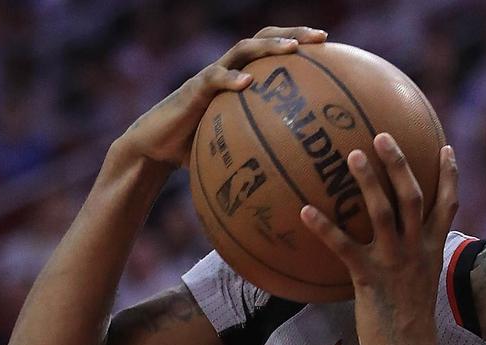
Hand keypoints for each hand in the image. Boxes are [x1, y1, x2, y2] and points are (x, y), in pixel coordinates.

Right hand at [114, 26, 327, 167]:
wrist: (156, 149)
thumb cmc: (199, 150)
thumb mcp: (238, 147)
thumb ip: (264, 148)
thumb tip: (301, 171)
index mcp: (241, 79)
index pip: (272, 51)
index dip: (299, 43)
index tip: (329, 45)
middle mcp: (228, 71)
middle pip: (262, 39)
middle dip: (293, 33)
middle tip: (321, 37)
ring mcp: (210, 77)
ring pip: (241, 50)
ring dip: (268, 46)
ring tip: (292, 48)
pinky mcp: (192, 91)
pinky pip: (213, 79)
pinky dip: (231, 79)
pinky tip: (248, 82)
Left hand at [301, 134, 458, 344]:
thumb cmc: (410, 321)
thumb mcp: (421, 282)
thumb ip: (413, 257)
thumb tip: (397, 242)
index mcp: (432, 249)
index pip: (448, 204)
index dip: (448, 175)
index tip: (444, 147)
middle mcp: (417, 250)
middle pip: (413, 196)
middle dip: (399, 164)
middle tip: (382, 135)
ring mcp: (394, 262)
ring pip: (384, 212)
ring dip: (368, 182)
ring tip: (352, 154)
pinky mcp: (370, 279)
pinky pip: (344, 247)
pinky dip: (325, 228)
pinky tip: (305, 211)